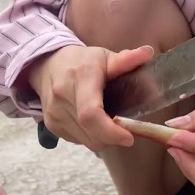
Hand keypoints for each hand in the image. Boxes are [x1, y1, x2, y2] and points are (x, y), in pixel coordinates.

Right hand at [28, 44, 155, 151]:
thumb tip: (147, 53)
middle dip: (111, 137)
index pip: (91, 114)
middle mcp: (63, 98)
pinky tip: (92, 122)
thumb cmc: (81, 61)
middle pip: (91, 133)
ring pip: (86, 141)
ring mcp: (54, 114)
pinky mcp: (52, 125)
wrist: (47, 66)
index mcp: (80, 78)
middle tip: (124, 130)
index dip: (110, 131)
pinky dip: (89, 136)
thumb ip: (125, 60)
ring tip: (107, 122)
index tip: (128, 137)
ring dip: (101, 138)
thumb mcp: (104, 56)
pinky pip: (77, 141)